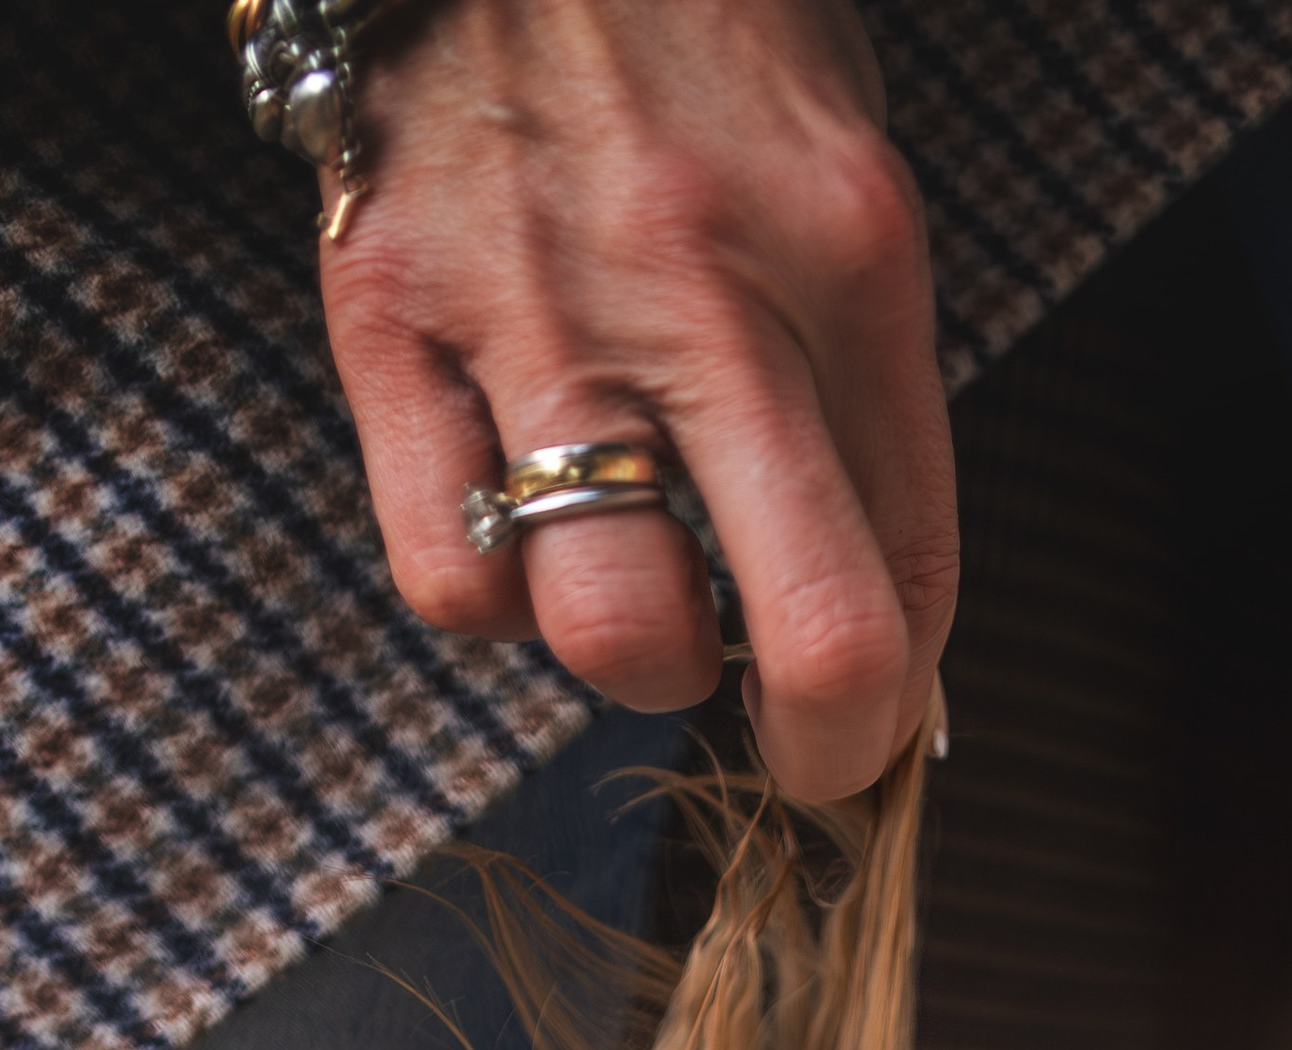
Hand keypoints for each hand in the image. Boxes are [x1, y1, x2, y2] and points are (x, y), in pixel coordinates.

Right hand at [320, 0, 956, 800]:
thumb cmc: (705, 53)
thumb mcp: (849, 202)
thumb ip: (880, 413)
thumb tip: (890, 647)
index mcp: (845, 260)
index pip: (906, 581)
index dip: (891, 717)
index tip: (865, 736)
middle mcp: (697, 295)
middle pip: (796, 635)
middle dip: (811, 739)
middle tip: (787, 726)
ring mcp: (531, 309)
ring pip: (605, 627)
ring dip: (643, 657)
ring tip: (645, 584)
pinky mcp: (386, 315)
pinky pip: (448, 572)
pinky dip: (496, 598)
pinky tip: (524, 531)